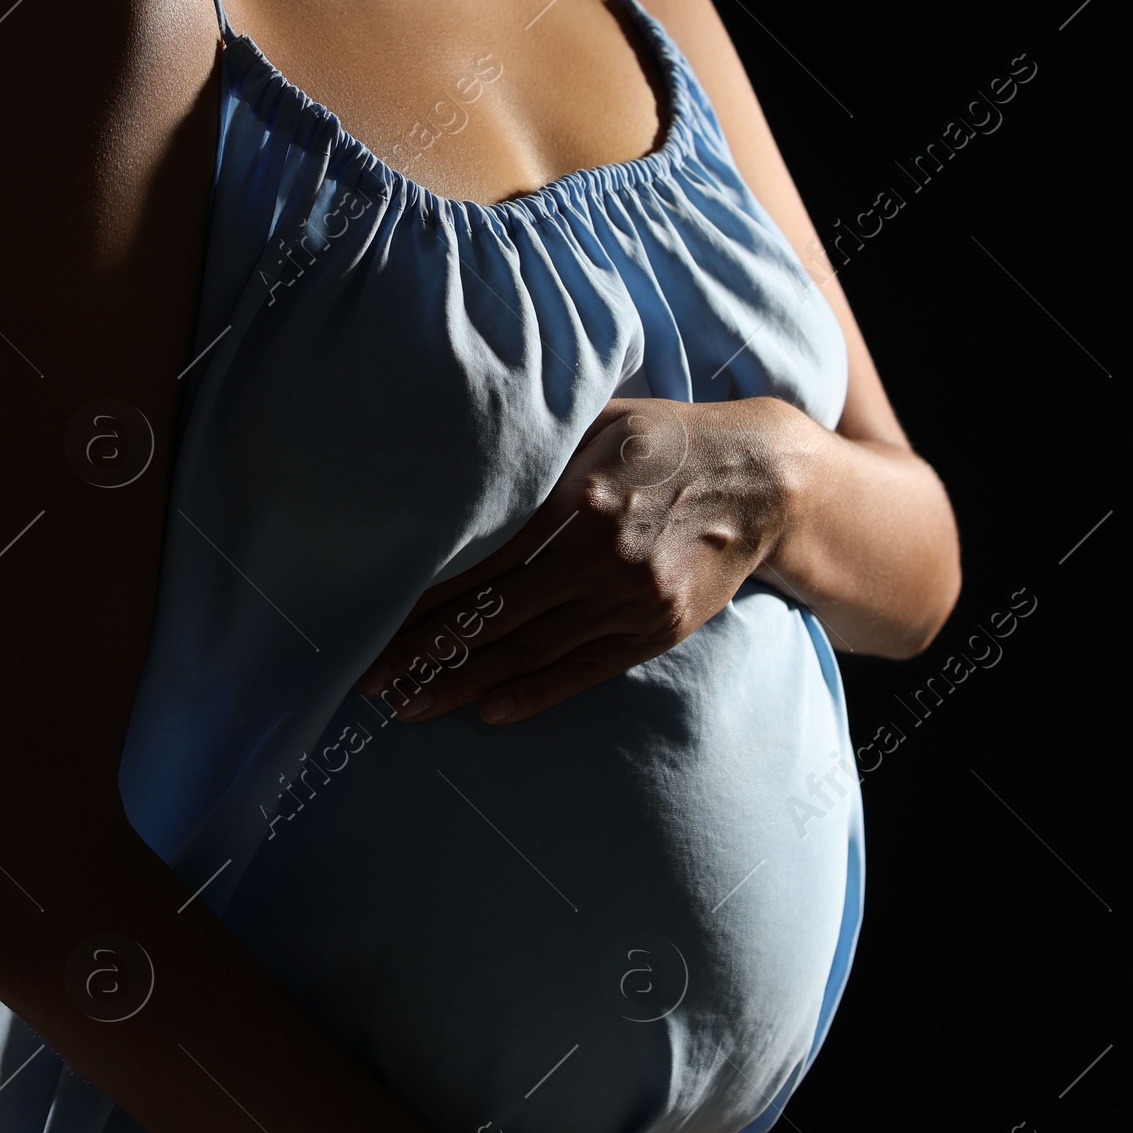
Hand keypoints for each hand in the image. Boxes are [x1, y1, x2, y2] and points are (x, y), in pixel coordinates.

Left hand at [358, 396, 805, 724]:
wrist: (762, 479)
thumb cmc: (664, 439)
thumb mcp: (598, 422)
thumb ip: (536, 448)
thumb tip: (460, 461)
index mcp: (579, 498)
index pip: (484, 559)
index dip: (426, 596)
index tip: (374, 619)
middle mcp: (603, 555)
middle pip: (496, 615)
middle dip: (427, 651)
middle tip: (370, 681)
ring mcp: (633, 600)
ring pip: (533, 652)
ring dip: (466, 683)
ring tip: (411, 703)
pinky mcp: (658, 630)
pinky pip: (584, 671)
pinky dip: (533, 693)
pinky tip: (487, 710)